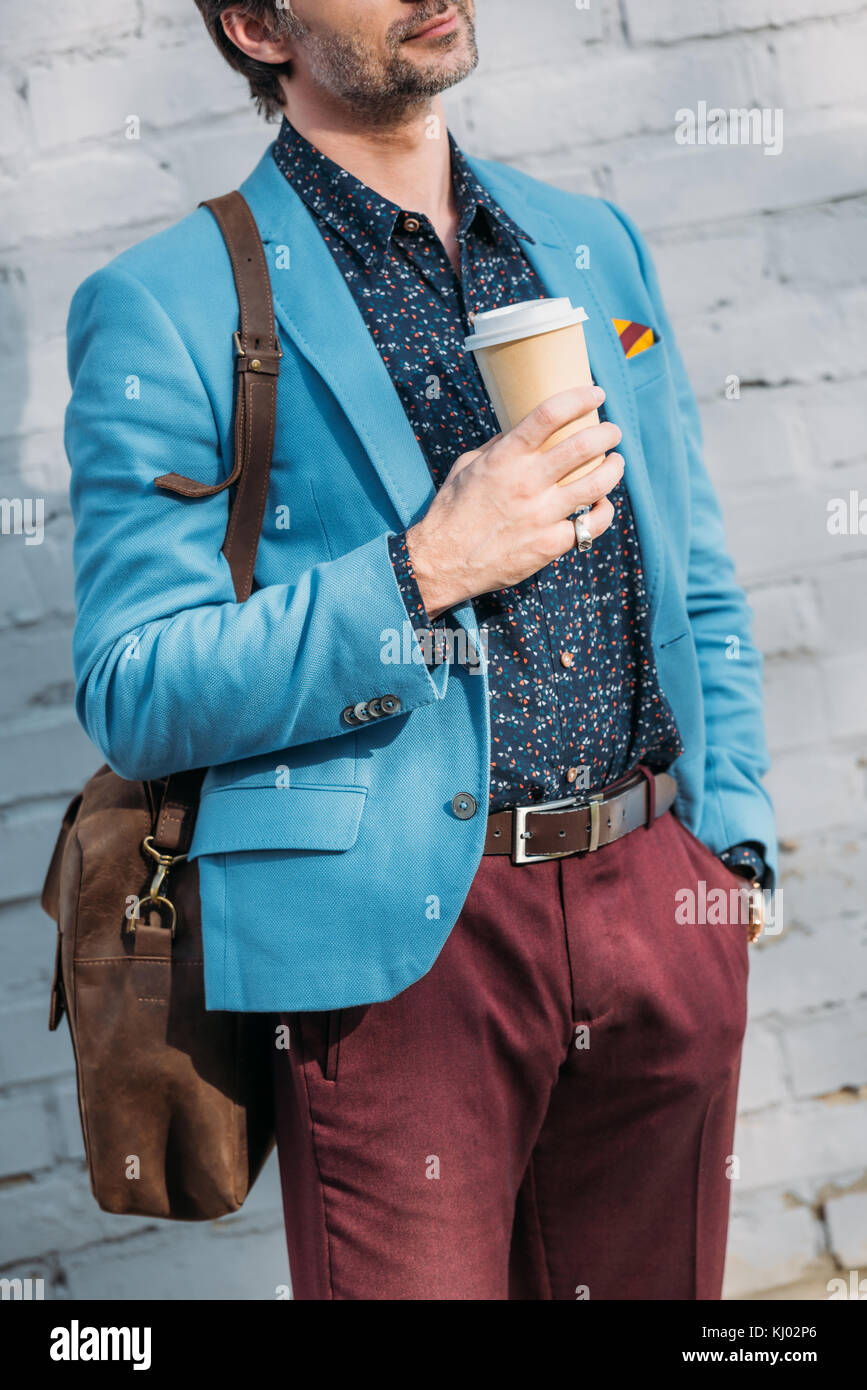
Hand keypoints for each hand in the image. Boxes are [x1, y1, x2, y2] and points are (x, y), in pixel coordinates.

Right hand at [406, 386, 622, 617]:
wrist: (442, 562)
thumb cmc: (452, 511)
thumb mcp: (467, 467)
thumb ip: (498, 446)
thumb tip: (520, 429)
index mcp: (505, 458)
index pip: (549, 415)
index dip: (579, 398)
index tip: (595, 394)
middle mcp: (527, 483)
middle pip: (583, 447)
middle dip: (607, 433)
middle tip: (613, 432)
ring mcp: (541, 515)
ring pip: (597, 485)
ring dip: (614, 469)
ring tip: (616, 462)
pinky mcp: (550, 545)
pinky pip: (591, 526)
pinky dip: (603, 512)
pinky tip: (603, 504)